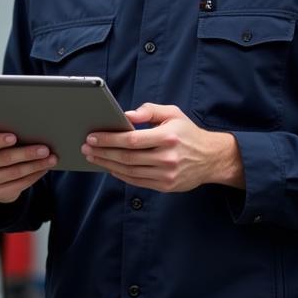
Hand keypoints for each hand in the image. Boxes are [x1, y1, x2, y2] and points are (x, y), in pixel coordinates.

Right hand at [0, 131, 55, 203]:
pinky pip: (19, 184)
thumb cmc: (0, 147)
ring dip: (36, 165)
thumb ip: (6, 133)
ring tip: (51, 158)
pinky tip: (45, 168)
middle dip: (27, 153)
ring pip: (15, 172)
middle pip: (4, 158)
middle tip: (45, 149)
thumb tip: (32, 129)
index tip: (14, 137)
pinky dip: (34, 175)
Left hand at [81, 103, 244, 191]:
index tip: (92, 137)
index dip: (109, 139)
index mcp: (167, 137)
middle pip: (127, 157)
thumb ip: (149, 111)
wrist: (211, 158)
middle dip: (103, 152)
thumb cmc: (188, 133)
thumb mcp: (173, 113)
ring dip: (108, 165)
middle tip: (86, 148)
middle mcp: (167, 158)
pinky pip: (137, 181)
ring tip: (93, 157)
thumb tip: (126, 116)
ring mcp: (166, 174)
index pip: (131, 140)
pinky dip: (121, 175)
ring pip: (129, 172)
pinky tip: (110, 167)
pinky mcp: (165, 186)